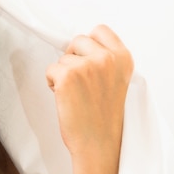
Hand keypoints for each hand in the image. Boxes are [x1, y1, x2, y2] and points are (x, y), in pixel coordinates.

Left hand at [45, 24, 133, 162]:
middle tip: (80, 82)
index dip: (89, 44)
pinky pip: (50, 70)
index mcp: (123, 58)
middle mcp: (107, 58)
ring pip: (62, 58)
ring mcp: (86, 66)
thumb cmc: (104, 116)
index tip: (87, 59)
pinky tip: (65, 98)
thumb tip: (84, 47)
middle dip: (73, 58)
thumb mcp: (118, 81)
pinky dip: (52, 83)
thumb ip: (107, 61)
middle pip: (78, 40)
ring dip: (63, 74)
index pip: (100, 30)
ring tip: (76, 95)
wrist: (99, 144)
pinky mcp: (67, 76)